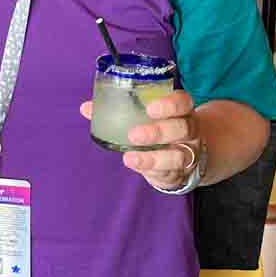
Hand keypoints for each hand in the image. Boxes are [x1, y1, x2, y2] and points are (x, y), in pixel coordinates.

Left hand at [79, 88, 202, 191]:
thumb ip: (118, 110)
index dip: (170, 104)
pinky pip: (172, 174)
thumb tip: (86, 107)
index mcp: (181, 110)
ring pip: (179, 155)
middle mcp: (189, 131)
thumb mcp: (144, 117)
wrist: (184, 155)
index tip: (150, 108)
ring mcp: (188, 153)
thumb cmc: (158, 127)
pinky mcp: (181, 173)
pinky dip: (153, 171)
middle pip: (183, 128)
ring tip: (129, 158)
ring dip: (154, 158)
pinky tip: (137, 167)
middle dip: (159, 131)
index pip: (183, 102)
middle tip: (133, 134)